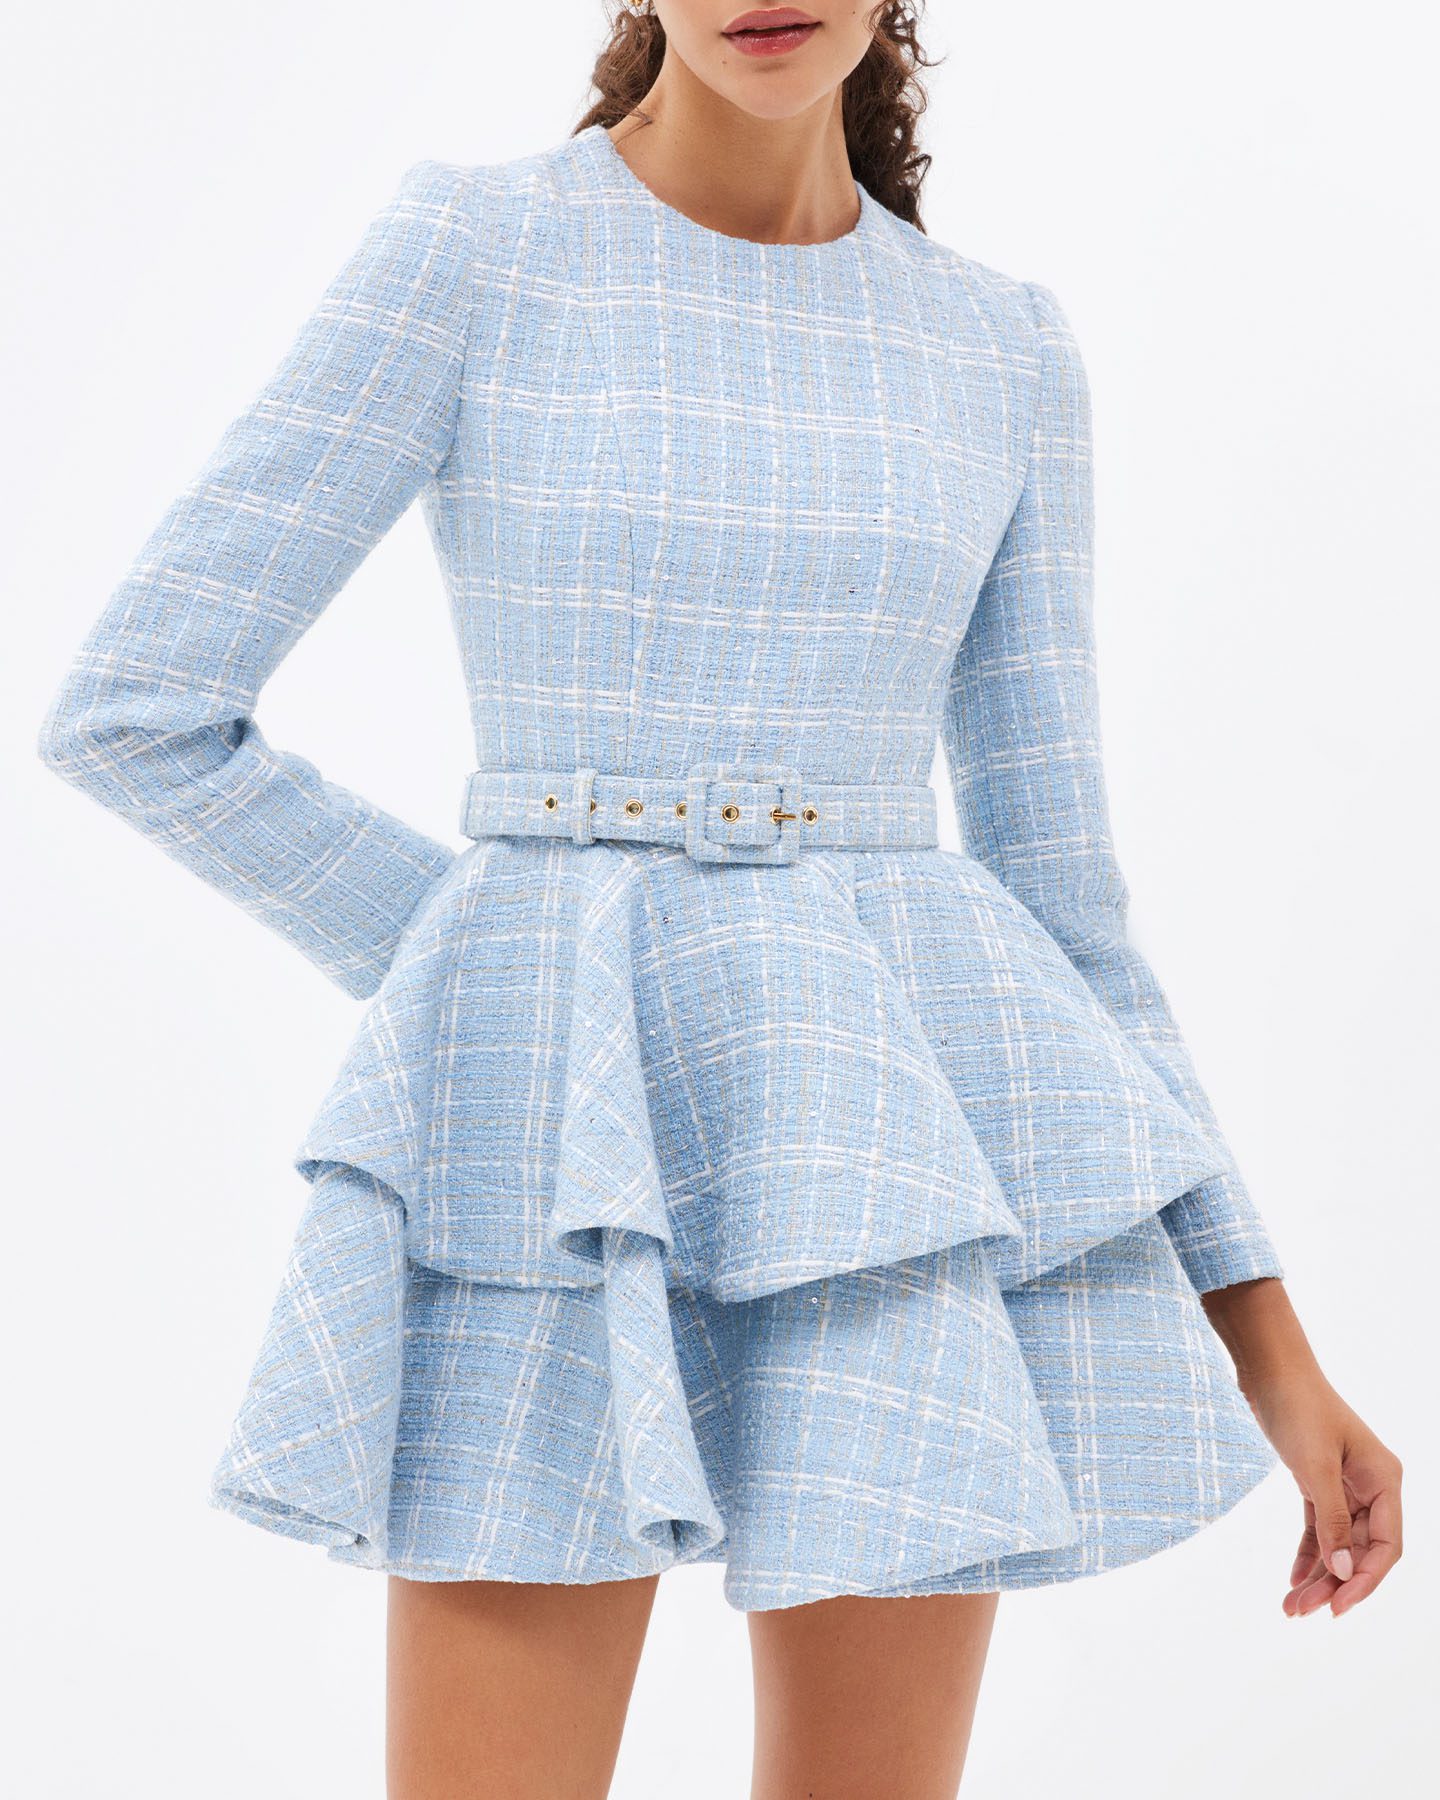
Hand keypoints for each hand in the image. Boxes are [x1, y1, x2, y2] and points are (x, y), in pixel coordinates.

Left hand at [1200, 1278, 1403, 1618]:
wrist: (1268, 1368)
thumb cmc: (1297, 1407)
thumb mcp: (1315, 1467)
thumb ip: (1333, 1521)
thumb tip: (1346, 1571)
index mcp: (1384, 1480)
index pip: (1387, 1546)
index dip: (1365, 1581)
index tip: (1338, 1608)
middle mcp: (1372, 1485)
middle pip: (1360, 1549)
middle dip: (1334, 1583)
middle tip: (1301, 1612)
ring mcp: (1346, 1484)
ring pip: (1338, 1542)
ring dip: (1318, 1574)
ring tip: (1291, 1606)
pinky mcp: (1318, 1481)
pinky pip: (1319, 1527)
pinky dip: (1308, 1552)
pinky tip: (1293, 1578)